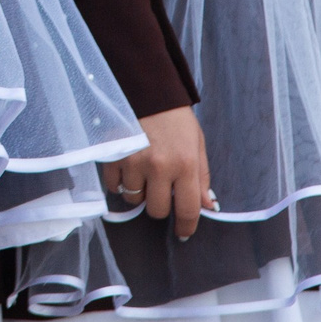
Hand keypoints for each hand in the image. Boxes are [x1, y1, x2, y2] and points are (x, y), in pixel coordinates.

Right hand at [106, 104, 214, 239]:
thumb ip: (202, 177)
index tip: (183, 232)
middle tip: (160, 189)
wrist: (146, 89)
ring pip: (133, 200)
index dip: (186, 227)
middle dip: (159, 205)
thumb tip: (207, 206)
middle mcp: (159, 167)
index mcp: (185, 164)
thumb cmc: (175, 118)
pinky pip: (113, 186)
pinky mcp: (113, 155)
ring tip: (142, 173)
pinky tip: (126, 168)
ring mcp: (133, 162)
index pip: (187, 210)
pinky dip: (119, 182)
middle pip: (156, 210)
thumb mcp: (196, 144)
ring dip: (139, 192)